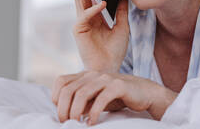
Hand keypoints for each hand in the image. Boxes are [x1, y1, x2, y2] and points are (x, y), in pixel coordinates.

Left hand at [51, 71, 176, 125]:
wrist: (143, 92)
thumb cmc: (116, 97)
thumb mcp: (95, 98)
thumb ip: (81, 102)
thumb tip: (64, 113)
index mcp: (85, 75)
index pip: (61, 82)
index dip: (56, 98)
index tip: (61, 114)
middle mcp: (92, 74)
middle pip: (67, 90)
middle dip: (63, 109)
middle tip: (66, 123)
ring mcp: (105, 78)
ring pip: (81, 94)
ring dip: (75, 112)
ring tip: (77, 123)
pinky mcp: (118, 86)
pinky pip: (101, 99)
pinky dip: (94, 113)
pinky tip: (92, 122)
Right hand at [73, 0, 129, 71]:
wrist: (110, 68)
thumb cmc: (114, 50)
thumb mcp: (122, 27)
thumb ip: (122, 11)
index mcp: (95, 17)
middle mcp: (86, 18)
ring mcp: (81, 23)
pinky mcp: (79, 30)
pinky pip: (84, 15)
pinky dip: (93, 8)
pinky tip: (104, 3)